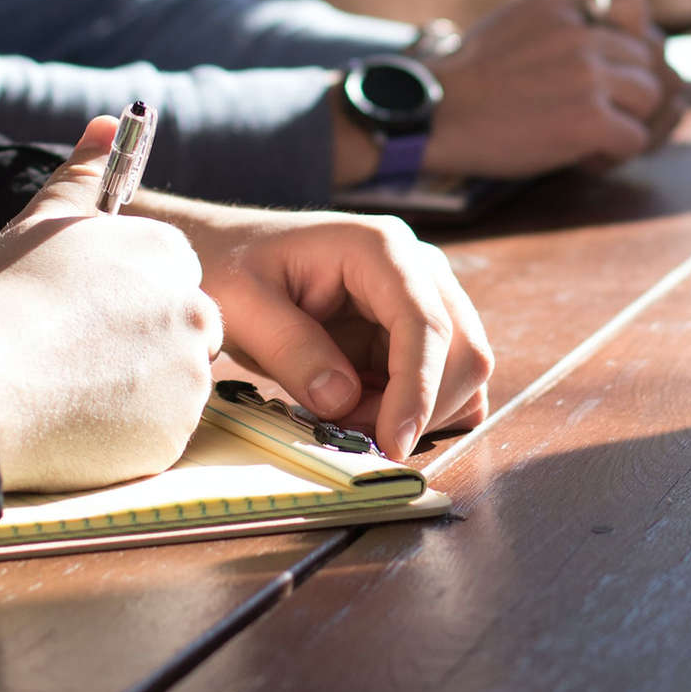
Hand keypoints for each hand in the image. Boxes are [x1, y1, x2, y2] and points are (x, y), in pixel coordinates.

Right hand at [0, 117, 223, 491]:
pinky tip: (75, 422)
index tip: (85, 314)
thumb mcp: (41, 221)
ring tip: (68, 387)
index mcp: (167, 255)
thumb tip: (108, 122)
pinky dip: (126, 433)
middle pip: (183, 331)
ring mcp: (188, 377)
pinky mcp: (174, 435)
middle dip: (141, 344)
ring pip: (172, 384)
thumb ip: (84, 174)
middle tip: (75, 355)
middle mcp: (193, 311)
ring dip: (134, 389)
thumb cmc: (2, 297)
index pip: (171, 277)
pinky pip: (158, 434)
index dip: (125, 299)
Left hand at [162, 206, 494, 460]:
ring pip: (462, 371)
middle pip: (462, 349)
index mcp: (379, 249)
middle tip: (352, 433)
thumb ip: (291, 350)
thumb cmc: (231, 267)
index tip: (393, 443)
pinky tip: (369, 412)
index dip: (418, 388)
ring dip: (418, 412)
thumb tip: (343, 400)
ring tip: (350, 417)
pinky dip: (419, 410)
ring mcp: (424, 298)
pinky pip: (446, 381)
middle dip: (419, 407)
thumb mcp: (242, 305)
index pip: (425, 323)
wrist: (227, 254)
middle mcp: (418, 268)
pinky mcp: (415, 331)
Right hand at [419, 0, 683, 177]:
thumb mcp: (515, 20)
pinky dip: (614, 154)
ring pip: (650, 98)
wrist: (433, 115)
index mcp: (560, 1)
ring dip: (627, 122)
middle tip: (594, 113)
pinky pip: (635, 139)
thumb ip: (563, 19)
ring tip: (588, 136)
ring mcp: (587, 75)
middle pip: (648, 59)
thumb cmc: (469, 79)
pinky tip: (581, 157)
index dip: (632, 33)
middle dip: (629, 90)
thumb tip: (617, 40)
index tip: (607, 59)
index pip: (634, 0)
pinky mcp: (588, 120)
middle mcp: (580, 32)